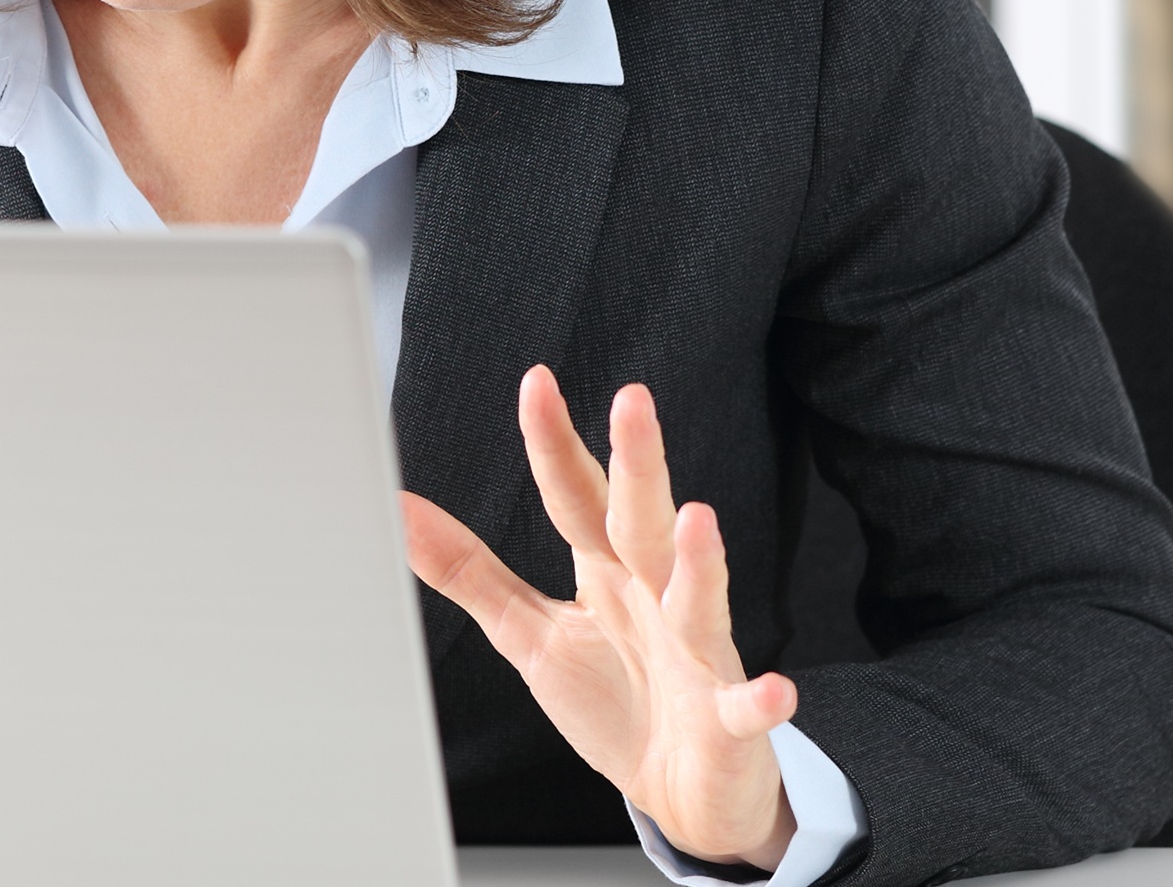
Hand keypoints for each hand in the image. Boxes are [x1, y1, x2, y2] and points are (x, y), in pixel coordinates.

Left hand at [402, 366, 798, 869]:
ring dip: (701, 565)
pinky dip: (760, 700)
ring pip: (699, 601)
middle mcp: (657, 598)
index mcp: (607, 572)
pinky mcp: (728, 719)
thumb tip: (400, 510)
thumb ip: (470, 571)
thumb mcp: (528, 631)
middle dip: (638, 465)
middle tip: (630, 401)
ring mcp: (697, 655)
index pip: (577, 497)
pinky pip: (746, 707)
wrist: (679, 789)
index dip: (556, 444)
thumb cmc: (613, 699)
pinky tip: (772, 689)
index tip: (536, 383)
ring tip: (698, 519)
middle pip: (643, 524)